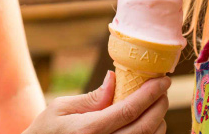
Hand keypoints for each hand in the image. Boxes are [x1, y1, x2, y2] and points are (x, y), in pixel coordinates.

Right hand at [23, 71, 169, 133]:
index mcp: (88, 130)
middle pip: (144, 128)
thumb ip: (91, 97)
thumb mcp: (60, 108)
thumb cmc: (45, 131)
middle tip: (163, 90)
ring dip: (158, 123)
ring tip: (155, 106)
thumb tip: (114, 79)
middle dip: (159, 106)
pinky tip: (147, 124)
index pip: (128, 111)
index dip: (149, 94)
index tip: (162, 81)